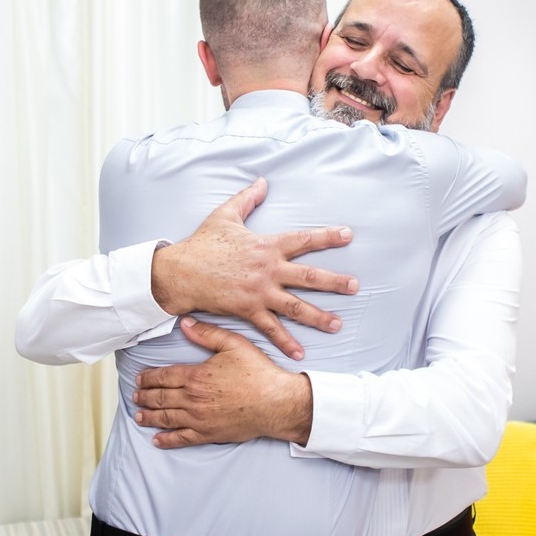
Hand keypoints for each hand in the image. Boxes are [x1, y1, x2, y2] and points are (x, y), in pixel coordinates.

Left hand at [133, 317, 313, 448]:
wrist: (276, 403)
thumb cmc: (258, 373)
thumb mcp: (234, 344)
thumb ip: (207, 333)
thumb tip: (185, 323)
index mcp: (196, 376)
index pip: (163, 377)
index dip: (148, 378)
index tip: (139, 378)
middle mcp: (193, 399)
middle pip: (160, 398)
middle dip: (144, 396)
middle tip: (135, 395)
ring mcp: (199, 419)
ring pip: (166, 418)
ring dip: (149, 416)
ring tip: (139, 415)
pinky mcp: (208, 434)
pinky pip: (181, 438)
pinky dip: (166, 439)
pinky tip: (156, 439)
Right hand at [150, 177, 357, 359]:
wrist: (180, 271)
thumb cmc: (202, 243)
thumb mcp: (225, 215)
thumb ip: (247, 199)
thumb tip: (262, 181)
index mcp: (266, 246)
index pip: (303, 240)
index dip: (327, 237)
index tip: (347, 235)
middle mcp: (268, 270)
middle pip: (309, 277)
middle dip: (334, 282)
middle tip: (355, 286)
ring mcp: (259, 292)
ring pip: (296, 306)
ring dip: (319, 316)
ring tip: (338, 324)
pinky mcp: (248, 310)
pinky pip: (271, 329)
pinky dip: (286, 342)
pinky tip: (300, 353)